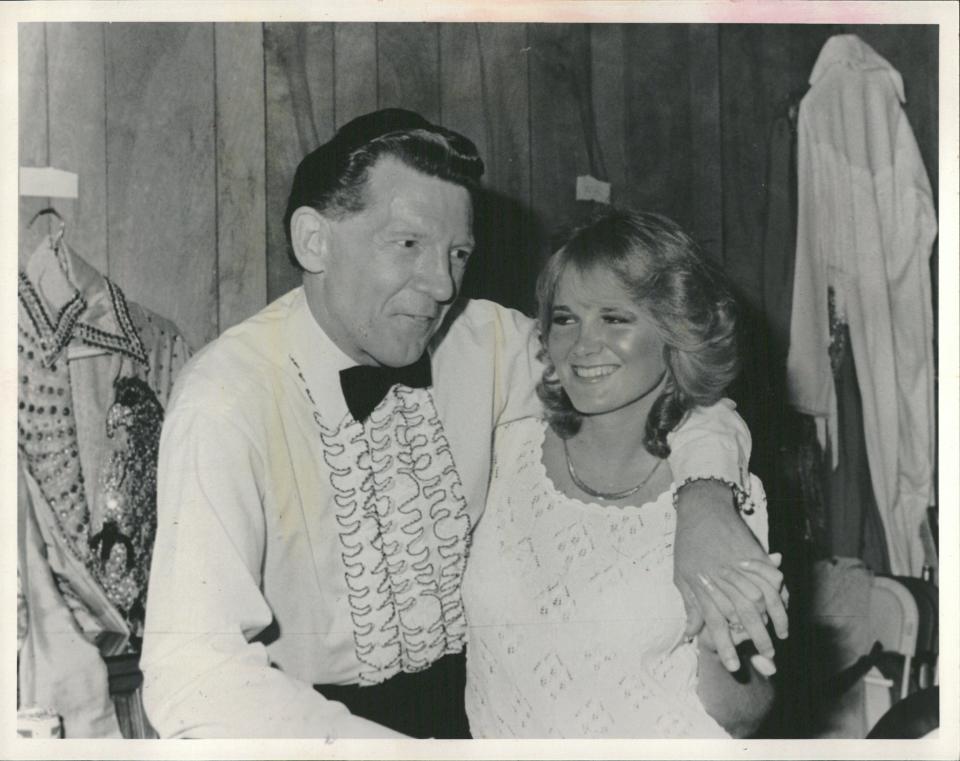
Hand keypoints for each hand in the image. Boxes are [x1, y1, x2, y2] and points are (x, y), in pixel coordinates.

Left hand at [674, 481, 788, 671]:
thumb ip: (690, 605)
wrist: (703, 509)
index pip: (715, 624)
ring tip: (782, 636)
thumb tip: (690, 633)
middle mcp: (725, 580)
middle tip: (768, 658)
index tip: (732, 666)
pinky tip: (785, 607)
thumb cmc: (688, 543)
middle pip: (745, 617)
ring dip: (776, 621)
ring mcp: (742, 568)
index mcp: (703, 586)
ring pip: (764, 601)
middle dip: (757, 640)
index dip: (723, 646)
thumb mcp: (681, 575)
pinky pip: (773, 580)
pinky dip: (781, 595)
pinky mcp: (756, 555)